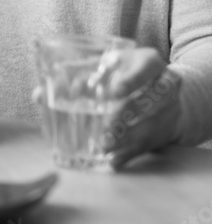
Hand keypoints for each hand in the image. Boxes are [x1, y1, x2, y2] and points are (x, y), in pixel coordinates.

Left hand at [99, 48, 183, 168]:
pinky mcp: (164, 132)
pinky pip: (148, 144)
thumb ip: (87, 75)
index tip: (114, 91)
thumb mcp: (111, 65)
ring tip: (104, 145)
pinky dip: (129, 154)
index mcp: (150, 62)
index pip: (146, 68)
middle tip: (106, 125)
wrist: (163, 92)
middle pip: (150, 100)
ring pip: (150, 126)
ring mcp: (169, 111)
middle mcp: (166, 85)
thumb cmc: (125, 72)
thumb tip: (54, 92)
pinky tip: (113, 161)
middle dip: (126, 114)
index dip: (131, 80)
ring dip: (126, 138)